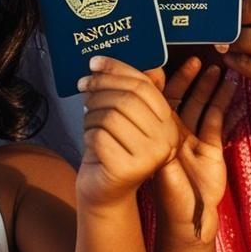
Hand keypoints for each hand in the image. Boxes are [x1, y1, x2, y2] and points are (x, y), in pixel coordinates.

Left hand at [77, 57, 178, 212]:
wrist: (105, 190)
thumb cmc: (112, 147)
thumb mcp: (123, 116)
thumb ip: (128, 91)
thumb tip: (117, 61)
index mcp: (168, 122)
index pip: (144, 85)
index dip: (117, 69)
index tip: (95, 62)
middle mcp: (165, 140)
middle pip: (127, 99)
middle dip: (99, 87)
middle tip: (82, 85)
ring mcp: (148, 157)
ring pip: (110, 116)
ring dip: (91, 114)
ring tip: (88, 119)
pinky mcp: (127, 169)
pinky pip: (99, 136)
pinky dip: (88, 133)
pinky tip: (90, 139)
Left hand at [155, 59, 236, 243]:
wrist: (188, 221)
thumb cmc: (168, 195)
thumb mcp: (162, 167)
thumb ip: (164, 146)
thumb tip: (160, 127)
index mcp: (160, 131)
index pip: (162, 98)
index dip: (169, 80)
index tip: (175, 63)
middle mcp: (178, 131)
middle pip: (186, 98)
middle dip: (194, 80)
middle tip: (205, 61)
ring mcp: (197, 139)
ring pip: (206, 108)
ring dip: (214, 91)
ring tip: (224, 73)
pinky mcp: (214, 150)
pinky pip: (221, 124)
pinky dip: (230, 111)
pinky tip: (238, 97)